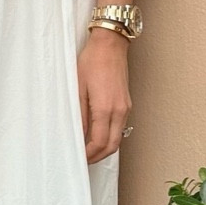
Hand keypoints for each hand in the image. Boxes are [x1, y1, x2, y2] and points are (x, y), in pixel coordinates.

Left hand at [78, 26, 130, 164]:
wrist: (110, 45)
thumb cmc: (92, 61)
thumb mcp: (78, 88)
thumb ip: (80, 115)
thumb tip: (80, 135)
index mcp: (105, 108)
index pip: (98, 142)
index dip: (88, 154)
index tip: (79, 158)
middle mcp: (119, 111)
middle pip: (112, 146)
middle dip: (98, 157)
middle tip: (84, 160)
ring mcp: (125, 108)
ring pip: (118, 138)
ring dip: (105, 148)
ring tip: (89, 149)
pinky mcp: (127, 103)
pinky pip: (120, 127)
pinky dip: (110, 136)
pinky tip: (98, 134)